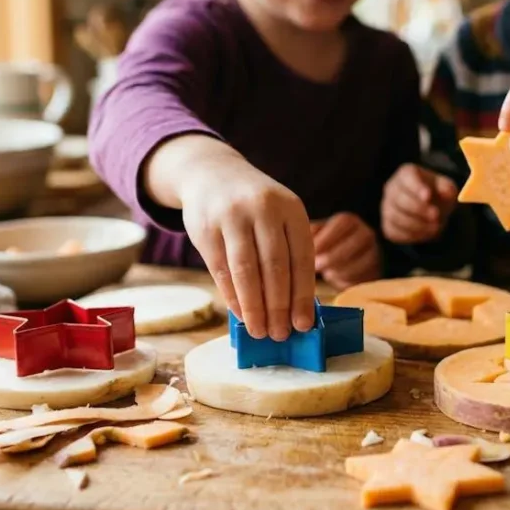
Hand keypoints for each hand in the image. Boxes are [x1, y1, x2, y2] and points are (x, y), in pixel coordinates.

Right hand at [177, 156, 314, 341]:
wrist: (213, 174)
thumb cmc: (256, 207)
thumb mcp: (279, 215)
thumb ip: (289, 251)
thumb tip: (297, 308)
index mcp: (291, 208)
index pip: (301, 258)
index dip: (303, 295)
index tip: (303, 324)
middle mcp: (263, 209)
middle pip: (275, 266)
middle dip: (279, 306)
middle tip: (280, 334)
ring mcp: (232, 217)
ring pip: (246, 271)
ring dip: (255, 307)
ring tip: (260, 331)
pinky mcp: (205, 228)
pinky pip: (221, 270)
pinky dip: (232, 296)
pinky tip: (240, 313)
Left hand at [312, 212, 380, 288]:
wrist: (349, 259)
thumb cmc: (326, 244)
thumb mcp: (317, 234)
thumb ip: (309, 233)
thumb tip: (299, 238)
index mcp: (350, 221)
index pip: (341, 224)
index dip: (326, 238)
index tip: (312, 251)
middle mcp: (366, 234)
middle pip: (352, 244)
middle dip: (331, 257)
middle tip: (316, 266)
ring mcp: (374, 254)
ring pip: (358, 264)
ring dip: (338, 271)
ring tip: (326, 272)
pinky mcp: (375, 273)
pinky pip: (360, 280)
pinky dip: (346, 282)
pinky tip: (336, 278)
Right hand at [381, 164, 458, 244]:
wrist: (432, 210)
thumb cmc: (438, 194)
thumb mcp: (447, 188)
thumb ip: (447, 188)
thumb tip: (446, 192)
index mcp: (406, 173)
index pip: (406, 176)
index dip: (416, 187)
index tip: (427, 196)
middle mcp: (392, 188)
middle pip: (399, 198)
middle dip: (418, 209)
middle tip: (435, 215)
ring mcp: (387, 207)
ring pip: (395, 217)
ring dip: (417, 224)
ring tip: (435, 227)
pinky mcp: (387, 225)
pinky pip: (394, 232)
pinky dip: (411, 235)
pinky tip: (426, 233)